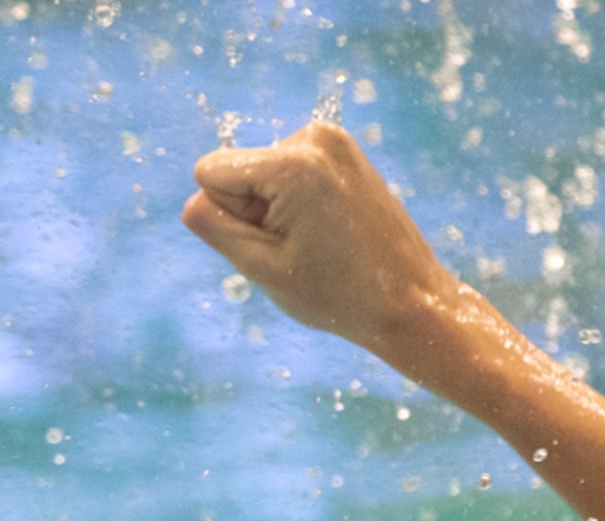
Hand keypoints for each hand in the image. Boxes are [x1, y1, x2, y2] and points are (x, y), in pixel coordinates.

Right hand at [180, 121, 455, 356]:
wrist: (410, 300)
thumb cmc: (338, 294)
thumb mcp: (261, 268)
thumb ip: (215, 227)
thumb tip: (194, 200)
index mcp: (292, 164)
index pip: (210, 173)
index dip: (229, 216)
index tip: (272, 243)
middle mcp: (313, 137)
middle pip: (239, 171)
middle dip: (255, 211)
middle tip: (301, 249)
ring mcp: (334, 140)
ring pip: (264, 174)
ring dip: (278, 209)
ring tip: (319, 242)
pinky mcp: (345, 151)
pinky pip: (291, 173)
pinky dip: (299, 201)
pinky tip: (330, 231)